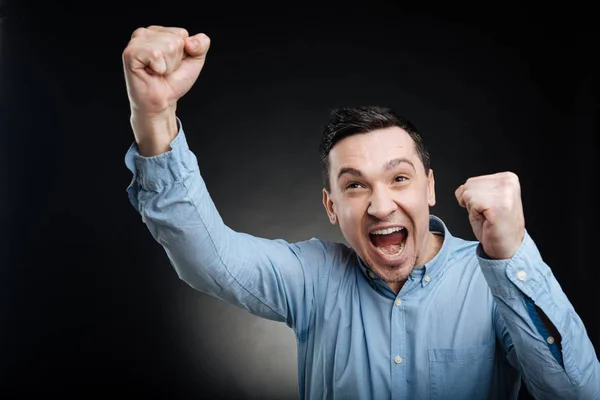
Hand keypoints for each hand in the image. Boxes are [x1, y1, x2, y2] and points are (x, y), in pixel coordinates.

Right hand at [122, 26, 209, 154]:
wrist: (162, 102)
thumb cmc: (173, 82)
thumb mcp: (195, 60)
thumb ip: (201, 44)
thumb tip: (190, 41)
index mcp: (158, 32)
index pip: (182, 33)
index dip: (184, 53)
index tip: (172, 64)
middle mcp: (145, 33)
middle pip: (176, 41)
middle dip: (175, 61)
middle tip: (164, 70)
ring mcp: (136, 42)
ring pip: (169, 47)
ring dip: (168, 66)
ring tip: (158, 72)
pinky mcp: (131, 53)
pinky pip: (157, 54)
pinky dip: (160, 69)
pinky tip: (151, 73)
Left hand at [455, 172, 524, 259]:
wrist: (507, 248)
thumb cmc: (495, 227)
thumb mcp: (484, 200)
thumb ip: (476, 189)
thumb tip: (462, 188)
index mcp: (507, 178)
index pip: (472, 181)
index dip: (472, 199)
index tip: (487, 209)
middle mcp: (508, 181)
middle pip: (468, 185)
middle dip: (471, 203)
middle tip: (487, 214)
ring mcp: (505, 192)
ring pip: (468, 193)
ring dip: (473, 208)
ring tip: (488, 217)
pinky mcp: (499, 204)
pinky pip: (471, 203)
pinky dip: (474, 214)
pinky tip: (488, 220)